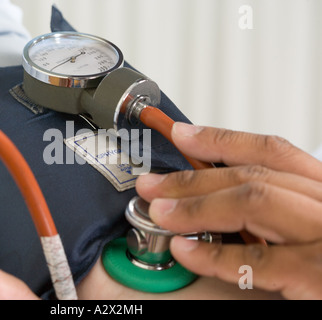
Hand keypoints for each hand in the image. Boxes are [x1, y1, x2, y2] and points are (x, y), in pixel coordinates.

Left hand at [136, 122, 321, 299]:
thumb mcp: (311, 222)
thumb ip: (276, 206)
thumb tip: (213, 193)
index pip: (271, 150)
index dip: (220, 139)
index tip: (181, 135)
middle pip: (253, 176)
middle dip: (194, 178)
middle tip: (153, 184)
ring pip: (254, 201)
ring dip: (198, 205)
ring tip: (159, 211)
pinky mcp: (320, 276)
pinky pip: (260, 260)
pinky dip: (216, 253)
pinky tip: (185, 249)